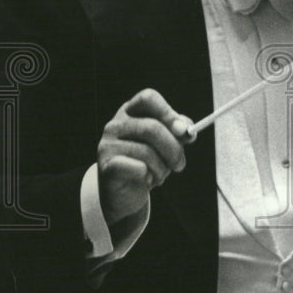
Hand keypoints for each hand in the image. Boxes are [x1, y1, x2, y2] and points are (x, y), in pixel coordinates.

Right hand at [97, 88, 194, 226]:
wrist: (125, 194)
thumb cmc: (148, 163)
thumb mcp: (166, 144)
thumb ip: (177, 132)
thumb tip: (187, 130)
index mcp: (130, 112)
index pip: (148, 98)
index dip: (168, 112)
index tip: (183, 131)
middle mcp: (115, 125)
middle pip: (152, 127)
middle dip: (173, 149)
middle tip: (180, 165)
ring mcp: (107, 145)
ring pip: (146, 151)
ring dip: (162, 168)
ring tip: (160, 175)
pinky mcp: (106, 167)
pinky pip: (138, 168)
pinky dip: (149, 176)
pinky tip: (146, 180)